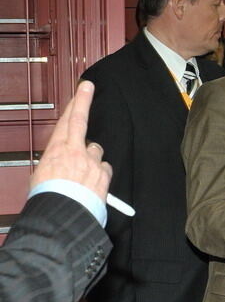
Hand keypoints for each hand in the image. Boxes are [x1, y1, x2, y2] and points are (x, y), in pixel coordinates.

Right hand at [30, 80, 112, 199]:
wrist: (62, 213)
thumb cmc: (48, 196)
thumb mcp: (42, 174)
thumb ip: (57, 161)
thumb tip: (62, 161)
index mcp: (57, 150)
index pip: (69, 120)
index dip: (78, 103)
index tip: (84, 89)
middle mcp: (76, 151)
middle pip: (82, 122)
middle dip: (84, 103)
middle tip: (88, 88)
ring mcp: (91, 161)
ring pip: (95, 151)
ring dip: (91, 158)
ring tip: (81, 174)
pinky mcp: (103, 174)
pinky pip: (104, 168)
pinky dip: (100, 173)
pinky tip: (91, 183)